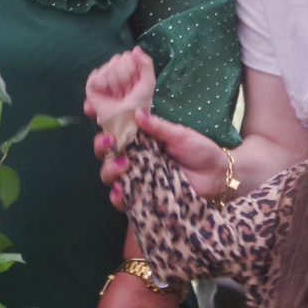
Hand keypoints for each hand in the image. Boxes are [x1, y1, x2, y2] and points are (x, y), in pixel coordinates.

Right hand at [83, 49, 156, 142]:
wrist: (127, 121)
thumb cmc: (139, 104)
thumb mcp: (148, 83)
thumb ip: (146, 64)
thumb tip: (135, 49)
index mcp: (128, 70)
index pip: (126, 57)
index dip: (131, 70)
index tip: (134, 84)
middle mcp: (115, 73)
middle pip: (116, 61)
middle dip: (123, 78)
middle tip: (125, 92)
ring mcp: (103, 80)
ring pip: (107, 68)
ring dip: (114, 84)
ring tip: (117, 96)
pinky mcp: (92, 88)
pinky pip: (95, 76)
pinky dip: (102, 84)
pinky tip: (107, 93)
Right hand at [95, 111, 228, 206]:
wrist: (218, 175)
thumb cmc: (199, 150)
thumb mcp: (180, 134)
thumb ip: (158, 126)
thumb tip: (136, 112)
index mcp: (140, 139)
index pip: (114, 128)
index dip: (99, 118)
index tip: (89, 107)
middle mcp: (134, 158)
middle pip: (106, 153)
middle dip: (101, 147)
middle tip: (109, 141)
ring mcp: (137, 178)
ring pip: (110, 175)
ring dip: (111, 170)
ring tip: (125, 164)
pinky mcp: (143, 198)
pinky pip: (124, 200)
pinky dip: (119, 196)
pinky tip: (121, 191)